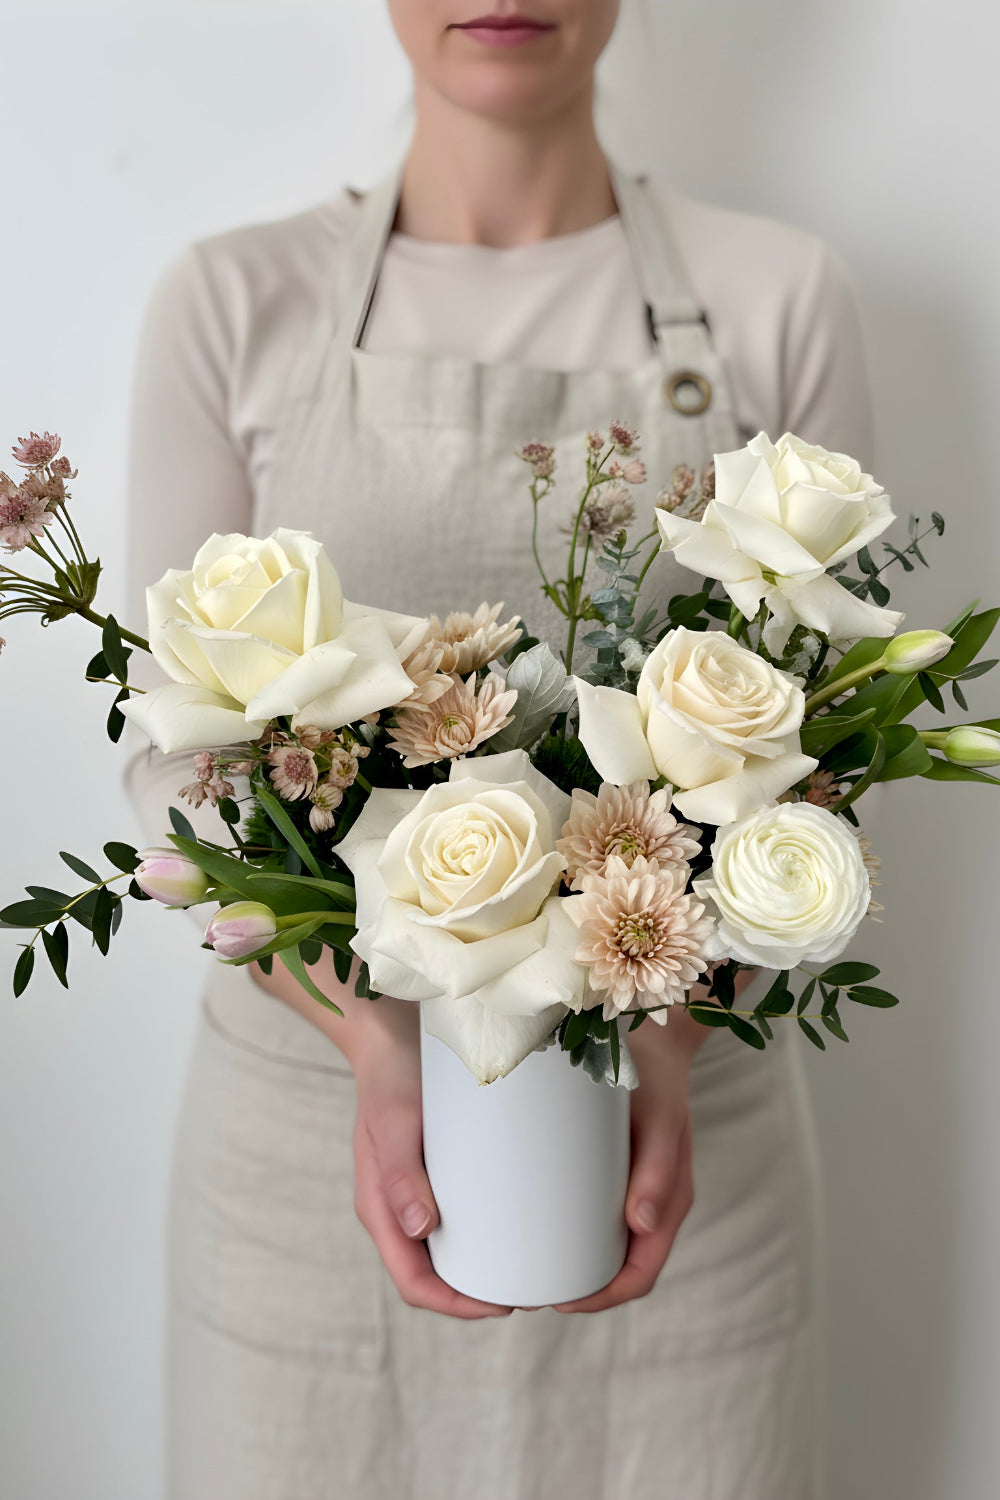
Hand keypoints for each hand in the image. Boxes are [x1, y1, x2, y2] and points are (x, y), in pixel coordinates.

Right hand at [250, 948, 510, 1320]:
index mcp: (381, 1209)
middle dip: (480, 1294)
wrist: (390, 1030)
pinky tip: (526, 1221)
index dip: (457, 1305)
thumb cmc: (390, 1075)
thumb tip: (422, 1230)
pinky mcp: (440, 1167)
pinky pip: (464, 1213)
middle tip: (534, 1289)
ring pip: (452, 1248)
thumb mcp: (394, 1121)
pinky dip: (491, 1229)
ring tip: (538, 1261)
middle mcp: (400, 1207)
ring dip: (488, 1265)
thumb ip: (400, 1173)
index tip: (503, 1305)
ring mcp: (420, 1188)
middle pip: (438, 1274)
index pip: (415, 1283)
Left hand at [553, 968, 759, 1314]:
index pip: (639, 1275)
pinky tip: (529, 1222)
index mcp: (669, 1202)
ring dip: (569, 1263)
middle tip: (526, 1288)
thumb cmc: (656, 1076)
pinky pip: (590, 1212)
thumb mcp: (663, 1117)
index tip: (559, 1300)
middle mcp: (651, 1204)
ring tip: (520, 1262)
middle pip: (616, 1268)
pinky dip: (566, 1228)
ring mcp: (631, 1188)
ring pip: (602, 1245)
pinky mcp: (609, 1168)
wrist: (651, 1033)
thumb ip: (659, 1168)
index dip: (603, 1297)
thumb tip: (642, 1224)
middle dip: (577, 1288)